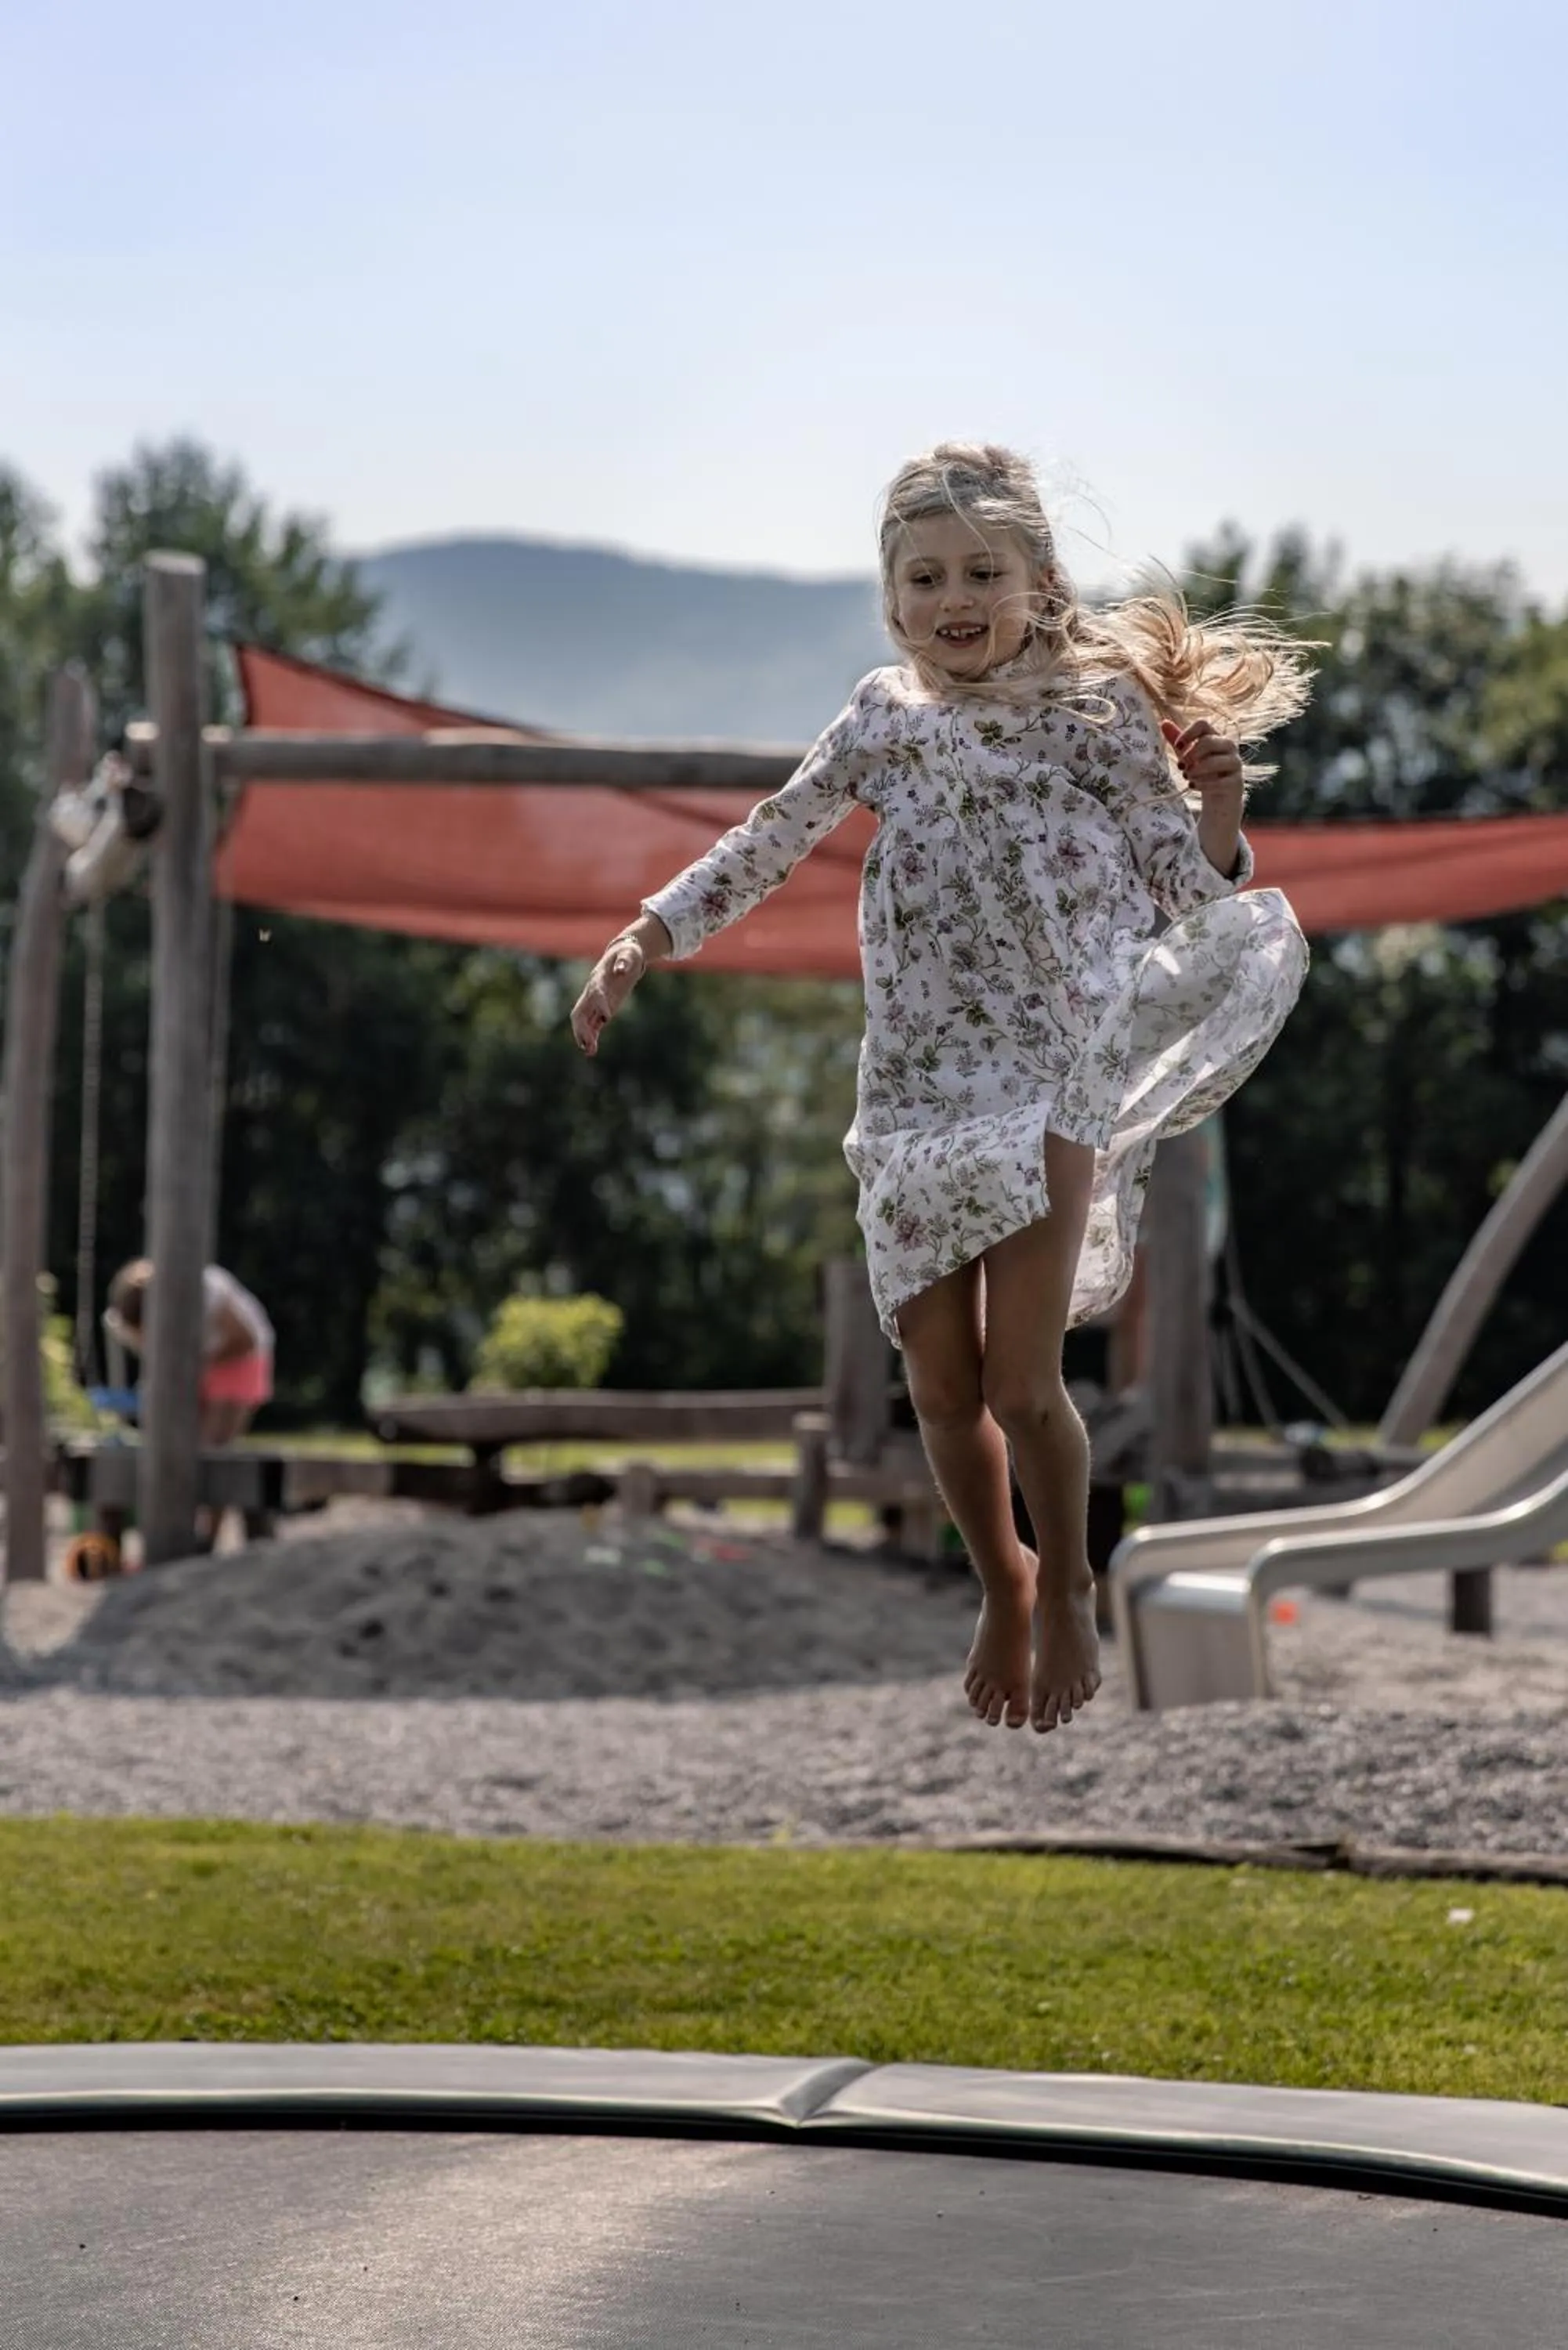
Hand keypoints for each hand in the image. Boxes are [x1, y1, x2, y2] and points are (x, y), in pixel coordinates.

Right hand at [570, 934, 646, 1055]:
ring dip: (585, 1036)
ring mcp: (595, 1002)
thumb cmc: (628, 955)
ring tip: (590, 1052)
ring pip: (583, 1021)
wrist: (624, 956)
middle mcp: (592, 991)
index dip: (599, 1004)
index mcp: (599, 978)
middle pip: (579, 1012)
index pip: (596, 993)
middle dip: (582, 1028)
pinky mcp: (600, 1009)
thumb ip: (625, 962)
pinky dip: (591, 1037)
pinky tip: (592, 1050)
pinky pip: (592, 1025)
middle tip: (588, 1043)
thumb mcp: (630, 955)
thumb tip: (621, 970)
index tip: (607, 1018)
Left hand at [1161, 718, 1244, 879]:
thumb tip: (1163, 722)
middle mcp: (1228, 747)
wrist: (1220, 799)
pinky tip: (1193, 786)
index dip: (1188, 733)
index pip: (1203, 724)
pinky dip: (1204, 784)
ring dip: (1197, 770)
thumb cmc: (1204, 772)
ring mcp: (1235, 764)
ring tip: (1187, 777)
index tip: (1178, 746)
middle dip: (1191, 754)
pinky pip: (1221, 781)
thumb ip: (1178, 740)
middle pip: (1209, 741)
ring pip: (1217, 761)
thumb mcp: (1188, 756)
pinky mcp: (1236, 783)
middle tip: (1181, 767)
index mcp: (1215, 737)